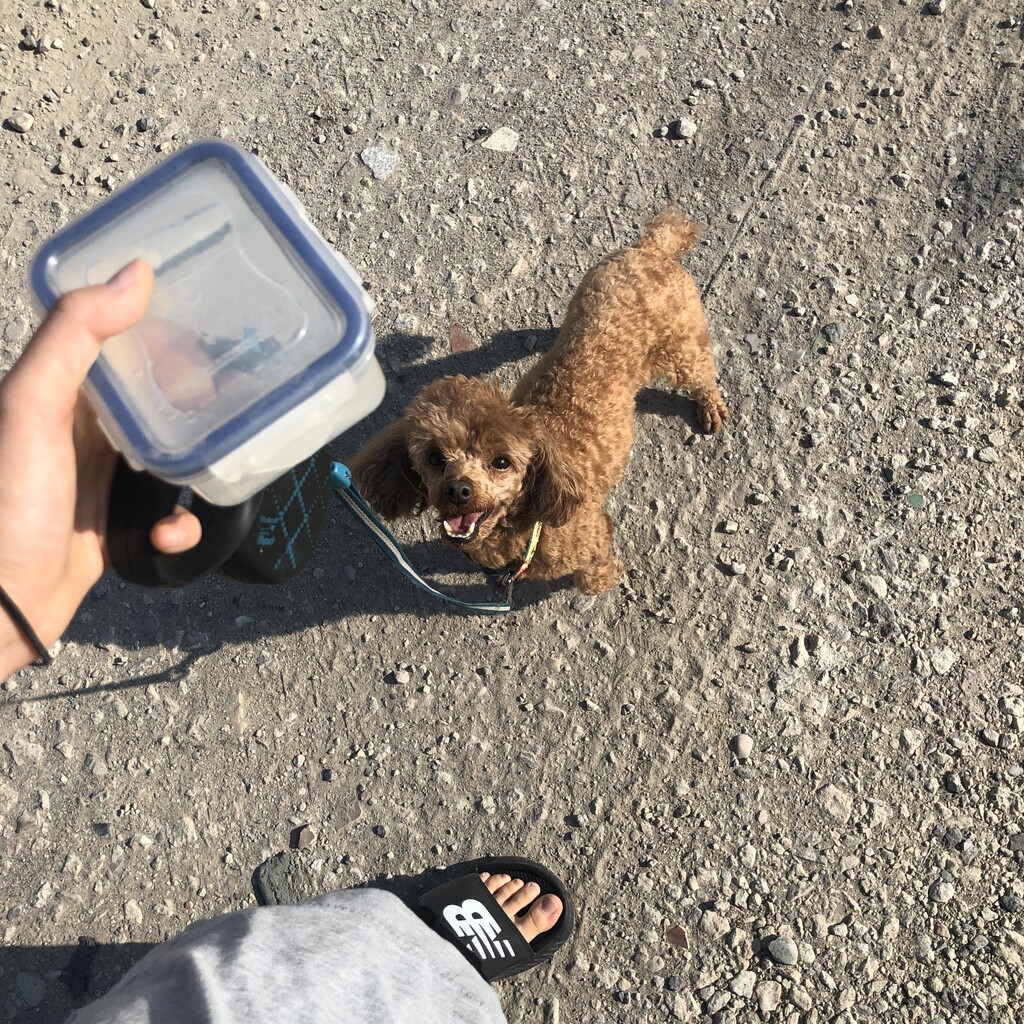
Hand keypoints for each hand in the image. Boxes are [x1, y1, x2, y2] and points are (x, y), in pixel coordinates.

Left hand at [0, 260, 201, 676]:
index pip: (118, 342)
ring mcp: (100, 479)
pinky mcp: (116, 524)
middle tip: (228, 407)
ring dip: (194, 466)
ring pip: (170, 455)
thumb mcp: (31, 407)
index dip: (163, 332)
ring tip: (212, 470)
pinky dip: (178, 523)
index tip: (209, 334)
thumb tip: (135, 272)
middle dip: (194, 402)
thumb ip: (74, 337)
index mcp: (57, 391)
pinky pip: (166, 513)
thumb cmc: (7, 503)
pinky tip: (168, 533)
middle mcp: (80, 429)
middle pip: (154, 398)